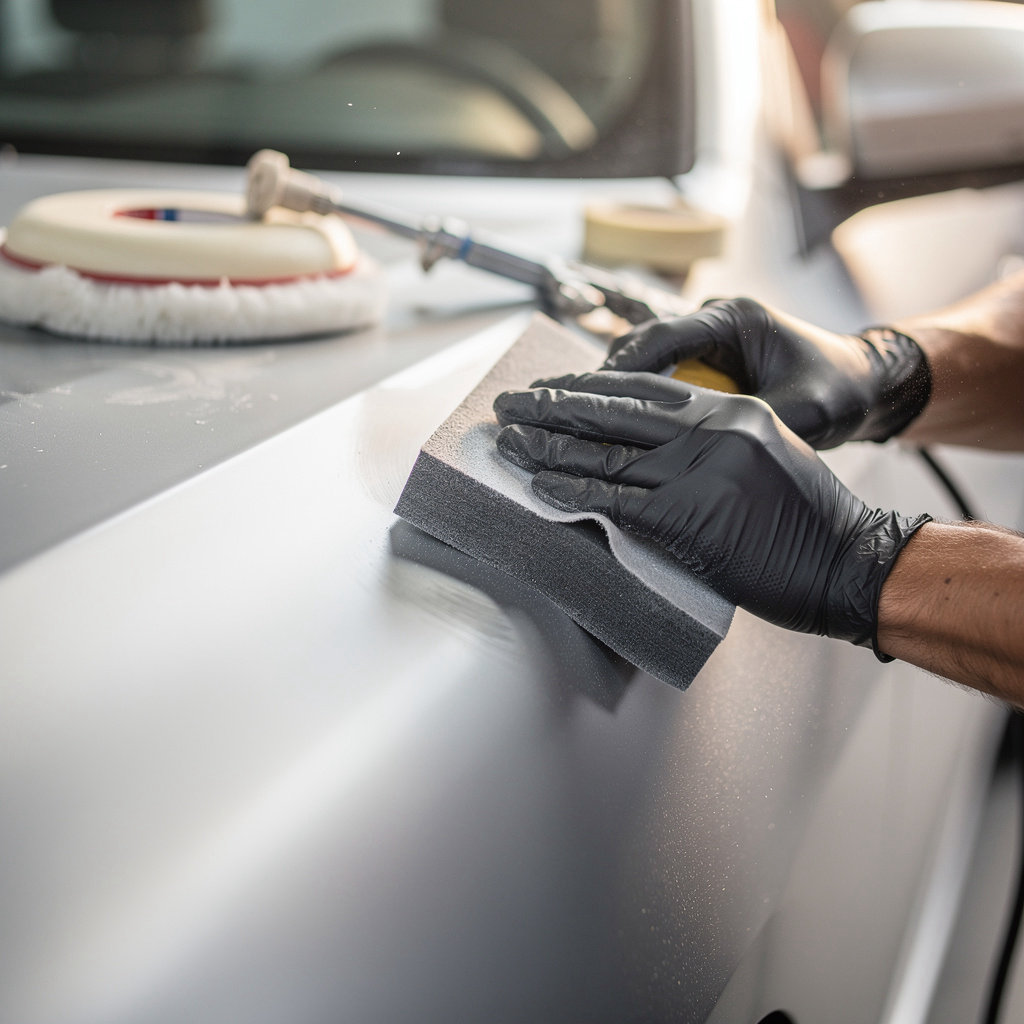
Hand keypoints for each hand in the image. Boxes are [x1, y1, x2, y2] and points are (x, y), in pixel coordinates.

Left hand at [493, 371, 929, 650]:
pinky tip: (538, 486)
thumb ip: (709, 444)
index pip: (642, 388)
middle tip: (508, 404)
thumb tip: (648, 452)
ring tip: (506, 442)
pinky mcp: (690, 516)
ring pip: (605, 454)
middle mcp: (713, 429)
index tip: (549, 387)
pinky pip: (614, 501)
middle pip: (612, 411)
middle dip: (551, 407)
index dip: (587, 387)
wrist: (852, 561)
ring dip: (546, 448)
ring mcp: (700, 471)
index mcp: (730, 410)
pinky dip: (572, 494)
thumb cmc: (808, 521)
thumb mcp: (764, 457)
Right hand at [603, 297, 930, 449]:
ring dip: (617, 390)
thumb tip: (696, 447)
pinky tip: (618, 427)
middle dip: (604, 379)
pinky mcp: (707, 361)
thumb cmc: (837, 390)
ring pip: (644, 361)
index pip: (661, 336)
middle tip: (569, 410)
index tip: (591, 400)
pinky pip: (661, 376)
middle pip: (640, 345)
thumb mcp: (800, 411)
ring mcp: (707, 339)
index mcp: (733, 317)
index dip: (621, 370)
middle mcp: (713, 320)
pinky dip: (639, 398)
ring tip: (584, 420)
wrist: (863, 383)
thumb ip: (747, 421)